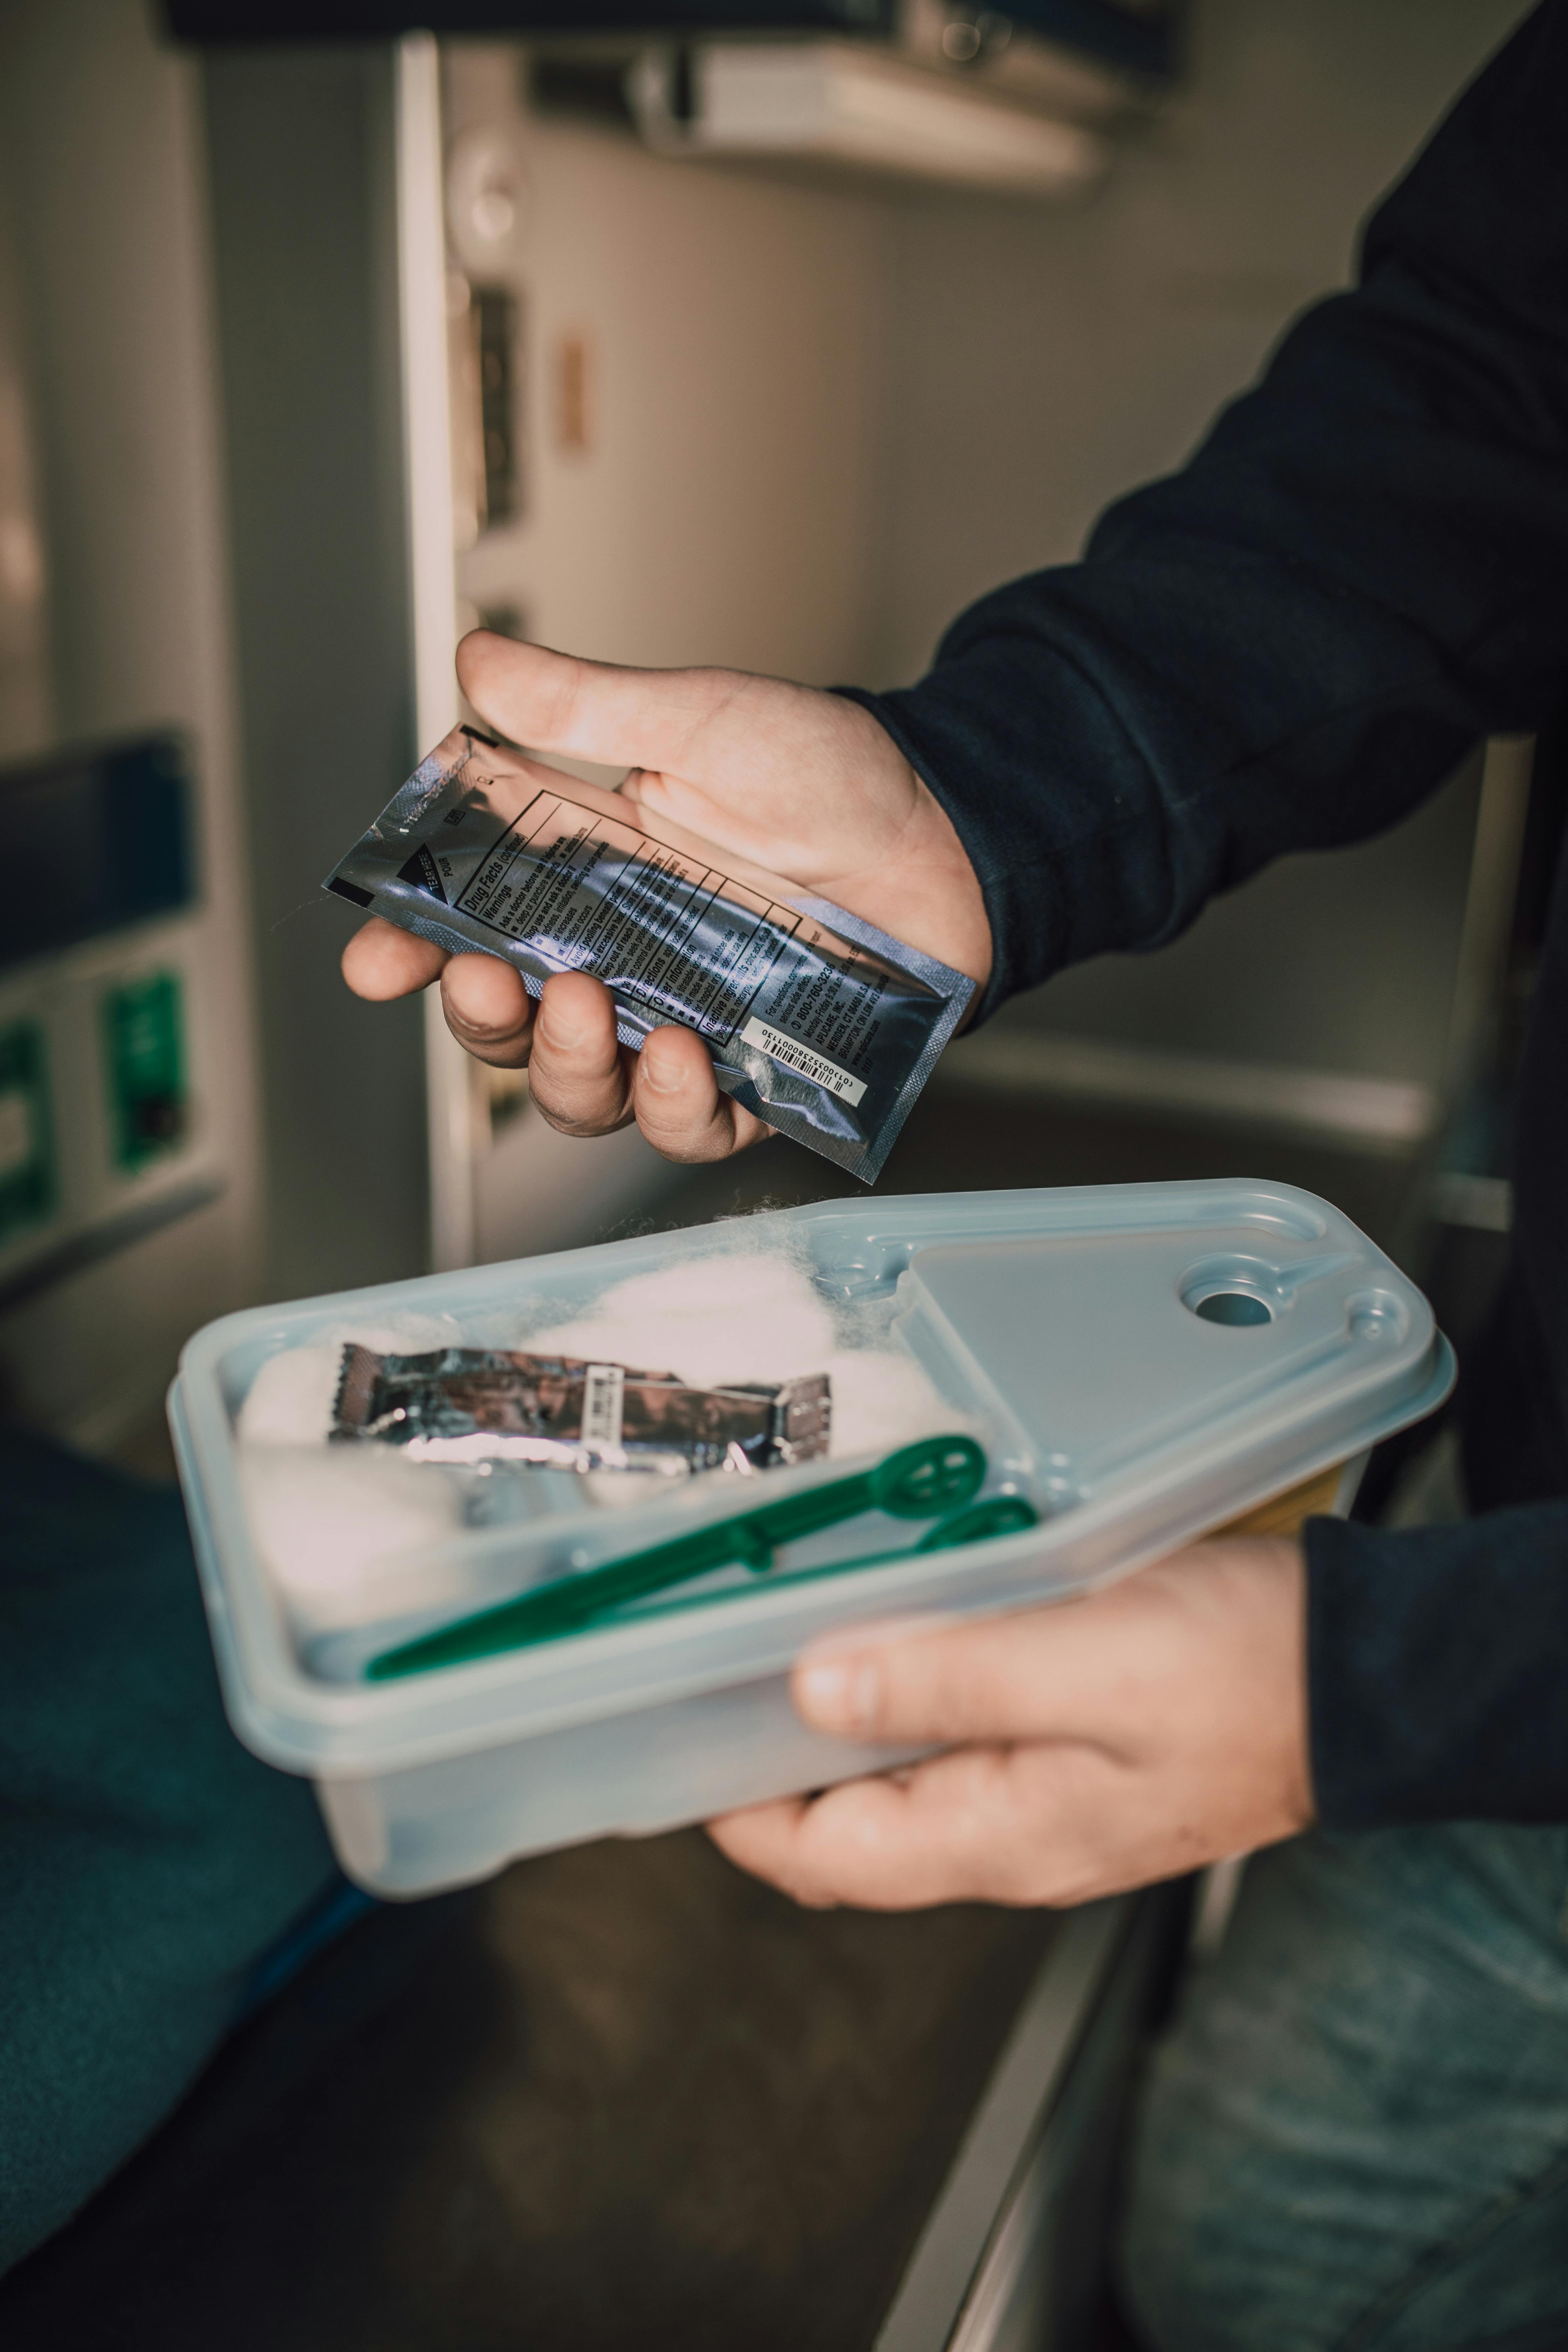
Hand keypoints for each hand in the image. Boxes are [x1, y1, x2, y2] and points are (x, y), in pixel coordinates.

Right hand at [341, 633, 990, 1164]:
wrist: (947, 828)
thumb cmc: (828, 773)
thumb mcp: (698, 718)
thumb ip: (584, 706)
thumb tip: (479, 660)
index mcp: (586, 887)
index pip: (470, 931)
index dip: (412, 952)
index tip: (376, 959)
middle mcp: (624, 967)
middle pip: (513, 1031)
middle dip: (484, 1018)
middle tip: (489, 972)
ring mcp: (686, 1028)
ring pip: (587, 1095)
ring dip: (568, 1067)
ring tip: (588, 1008)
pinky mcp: (758, 1079)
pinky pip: (695, 1126)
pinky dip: (677, 1105)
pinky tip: (685, 1058)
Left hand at [709, 1538, 1313, 1908]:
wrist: (1368, 1674)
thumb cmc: (1245, 1670)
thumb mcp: (1085, 1661)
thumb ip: (945, 1680)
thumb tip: (810, 1691)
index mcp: (1001, 1834)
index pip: (822, 1860)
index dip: (733, 1809)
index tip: (671, 1738)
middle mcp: (1010, 1833)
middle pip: (849, 1824)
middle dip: (770, 1762)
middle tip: (709, 1667)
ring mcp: (1043, 1797)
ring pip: (899, 1778)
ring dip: (837, 1718)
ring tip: (781, 1632)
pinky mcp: (1073, 1748)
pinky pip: (959, 1737)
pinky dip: (907, 1689)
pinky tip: (894, 1621)